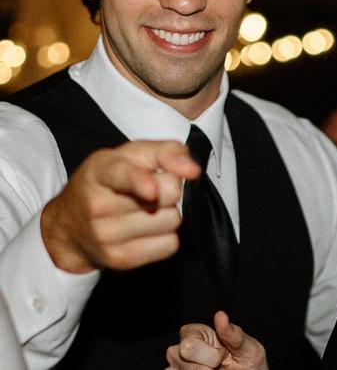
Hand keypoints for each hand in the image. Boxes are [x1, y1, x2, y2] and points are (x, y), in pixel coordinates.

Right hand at [40, 140, 199, 272]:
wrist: (69, 226)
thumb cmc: (108, 182)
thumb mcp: (131, 155)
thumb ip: (166, 151)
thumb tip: (192, 170)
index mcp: (101, 170)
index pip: (123, 175)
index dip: (140, 181)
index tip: (151, 189)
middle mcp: (98, 204)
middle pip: (164, 196)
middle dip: (169, 189)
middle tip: (153, 190)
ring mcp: (106, 235)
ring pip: (172, 220)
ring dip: (168, 213)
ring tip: (146, 209)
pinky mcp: (119, 260)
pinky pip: (169, 245)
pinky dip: (166, 236)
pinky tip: (146, 229)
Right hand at [166, 311, 268, 369]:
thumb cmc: (248, 363)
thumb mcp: (248, 348)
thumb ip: (234, 334)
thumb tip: (220, 315)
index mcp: (198, 333)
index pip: (188, 344)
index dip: (209, 355)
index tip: (224, 355)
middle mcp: (183, 349)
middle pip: (178, 357)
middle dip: (203, 367)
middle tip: (219, 366)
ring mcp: (179, 367)